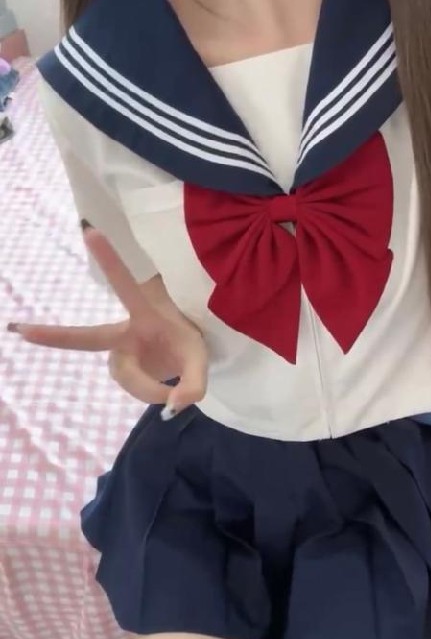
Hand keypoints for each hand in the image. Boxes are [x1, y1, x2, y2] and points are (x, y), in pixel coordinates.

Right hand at [7, 228, 207, 414]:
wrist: (184, 353)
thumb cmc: (189, 344)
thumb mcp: (202, 361)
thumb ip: (194, 386)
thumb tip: (172, 407)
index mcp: (145, 314)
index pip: (126, 287)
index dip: (109, 260)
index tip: (89, 231)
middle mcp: (124, 332)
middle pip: (86, 338)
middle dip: (54, 335)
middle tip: (20, 330)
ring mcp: (117, 352)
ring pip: (127, 379)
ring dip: (151, 388)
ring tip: (174, 390)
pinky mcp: (117, 367)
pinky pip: (132, 388)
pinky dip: (150, 393)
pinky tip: (164, 390)